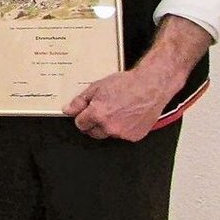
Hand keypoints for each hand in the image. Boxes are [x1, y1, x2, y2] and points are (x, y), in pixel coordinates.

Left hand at [64, 15, 209, 141]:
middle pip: (92, 132)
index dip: (82, 117)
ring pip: (108, 134)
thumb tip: (68, 110)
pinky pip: (123, 135)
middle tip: (100, 111)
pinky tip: (127, 116)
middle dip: (92, 124)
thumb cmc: (127, 84)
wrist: (151, 86)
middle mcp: (109, 126)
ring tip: (116, 111)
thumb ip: (80, 101)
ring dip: (108, 126)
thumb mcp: (97, 87)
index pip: (80, 124)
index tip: (85, 113)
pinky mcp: (135, 136)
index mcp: (97, 114)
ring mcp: (123, 133)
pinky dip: (122, 128)